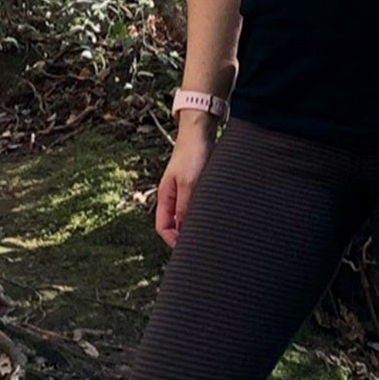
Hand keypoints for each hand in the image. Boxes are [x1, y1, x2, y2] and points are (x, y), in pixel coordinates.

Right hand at [155, 121, 213, 245]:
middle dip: (186, 235)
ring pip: (189, 215)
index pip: (163, 227)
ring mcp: (186, 190)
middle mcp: (174, 196)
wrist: (201, 131)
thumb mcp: (190, 184)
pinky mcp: (198, 185)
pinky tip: (216, 214)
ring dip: (197, 223)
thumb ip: (185, 208)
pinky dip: (205, 212)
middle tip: (202, 244)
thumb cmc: (193, 153)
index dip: (172, 240)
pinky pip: (198, 205)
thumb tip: (185, 231)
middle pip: (176, 224)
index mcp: (166, 196)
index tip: (187, 249)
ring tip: (210, 230)